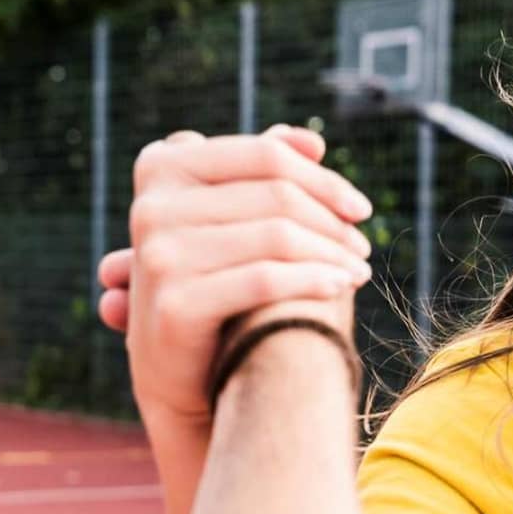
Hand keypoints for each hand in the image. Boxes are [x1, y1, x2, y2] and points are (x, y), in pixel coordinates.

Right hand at [107, 125, 373, 425]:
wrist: (175, 373)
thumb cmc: (210, 282)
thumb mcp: (226, 218)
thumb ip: (260, 172)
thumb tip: (314, 141)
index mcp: (160, 167)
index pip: (264, 156)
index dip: (321, 179)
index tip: (359, 208)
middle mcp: (151, 205)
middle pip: (275, 196)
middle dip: (331, 222)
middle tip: (360, 247)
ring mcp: (159, 254)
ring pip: (277, 237)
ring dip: (331, 253)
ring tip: (357, 270)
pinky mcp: (175, 302)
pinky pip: (266, 280)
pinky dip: (314, 280)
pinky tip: (340, 287)